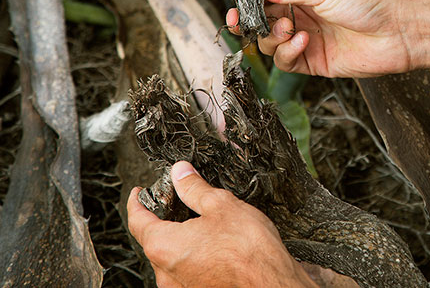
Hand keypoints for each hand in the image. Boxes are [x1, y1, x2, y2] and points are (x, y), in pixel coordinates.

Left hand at [127, 161, 316, 287]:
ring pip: (168, 258)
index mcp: (164, 246)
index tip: (139, 193)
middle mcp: (166, 272)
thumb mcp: (220, 204)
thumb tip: (180, 173)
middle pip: (152, 240)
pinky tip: (209, 245)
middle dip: (160, 219)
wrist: (272, 282)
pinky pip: (183, 270)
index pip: (137, 220)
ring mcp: (181, 286)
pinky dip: (189, 255)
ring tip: (196, 223)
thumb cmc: (249, 249)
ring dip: (176, 239)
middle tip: (173, 201)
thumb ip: (194, 188)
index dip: (137, 202)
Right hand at [226, 0, 413, 76]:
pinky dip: (287, 53)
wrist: (400, 30)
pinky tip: (303, 42)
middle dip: (251, 21)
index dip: (248, 0)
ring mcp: (309, 37)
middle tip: (242, 22)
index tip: (237, 6)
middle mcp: (304, 12)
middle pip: (263, 19)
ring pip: (271, 42)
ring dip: (273, 36)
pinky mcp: (315, 61)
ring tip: (291, 29)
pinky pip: (287, 61)